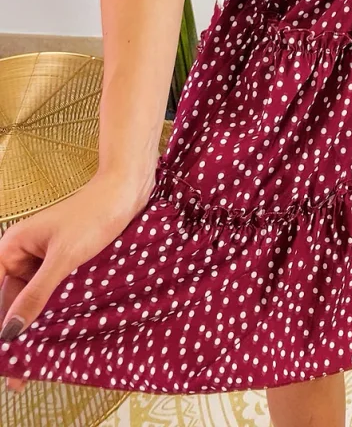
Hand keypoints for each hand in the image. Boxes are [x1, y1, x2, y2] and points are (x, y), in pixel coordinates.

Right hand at [0, 171, 152, 391]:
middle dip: (15, 331)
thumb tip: (11, 332)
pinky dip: (53, 312)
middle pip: (11, 300)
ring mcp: (45, 259)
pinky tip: (56, 337)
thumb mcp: (65, 257)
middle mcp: (24, 253)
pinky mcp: (65, 262)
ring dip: (36, 325)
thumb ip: (37, 294)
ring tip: (35, 363)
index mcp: (13, 246)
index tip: (5, 353)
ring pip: (34, 299)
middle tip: (19, 372)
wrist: (128, 191)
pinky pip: (52, 293)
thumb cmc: (94, 214)